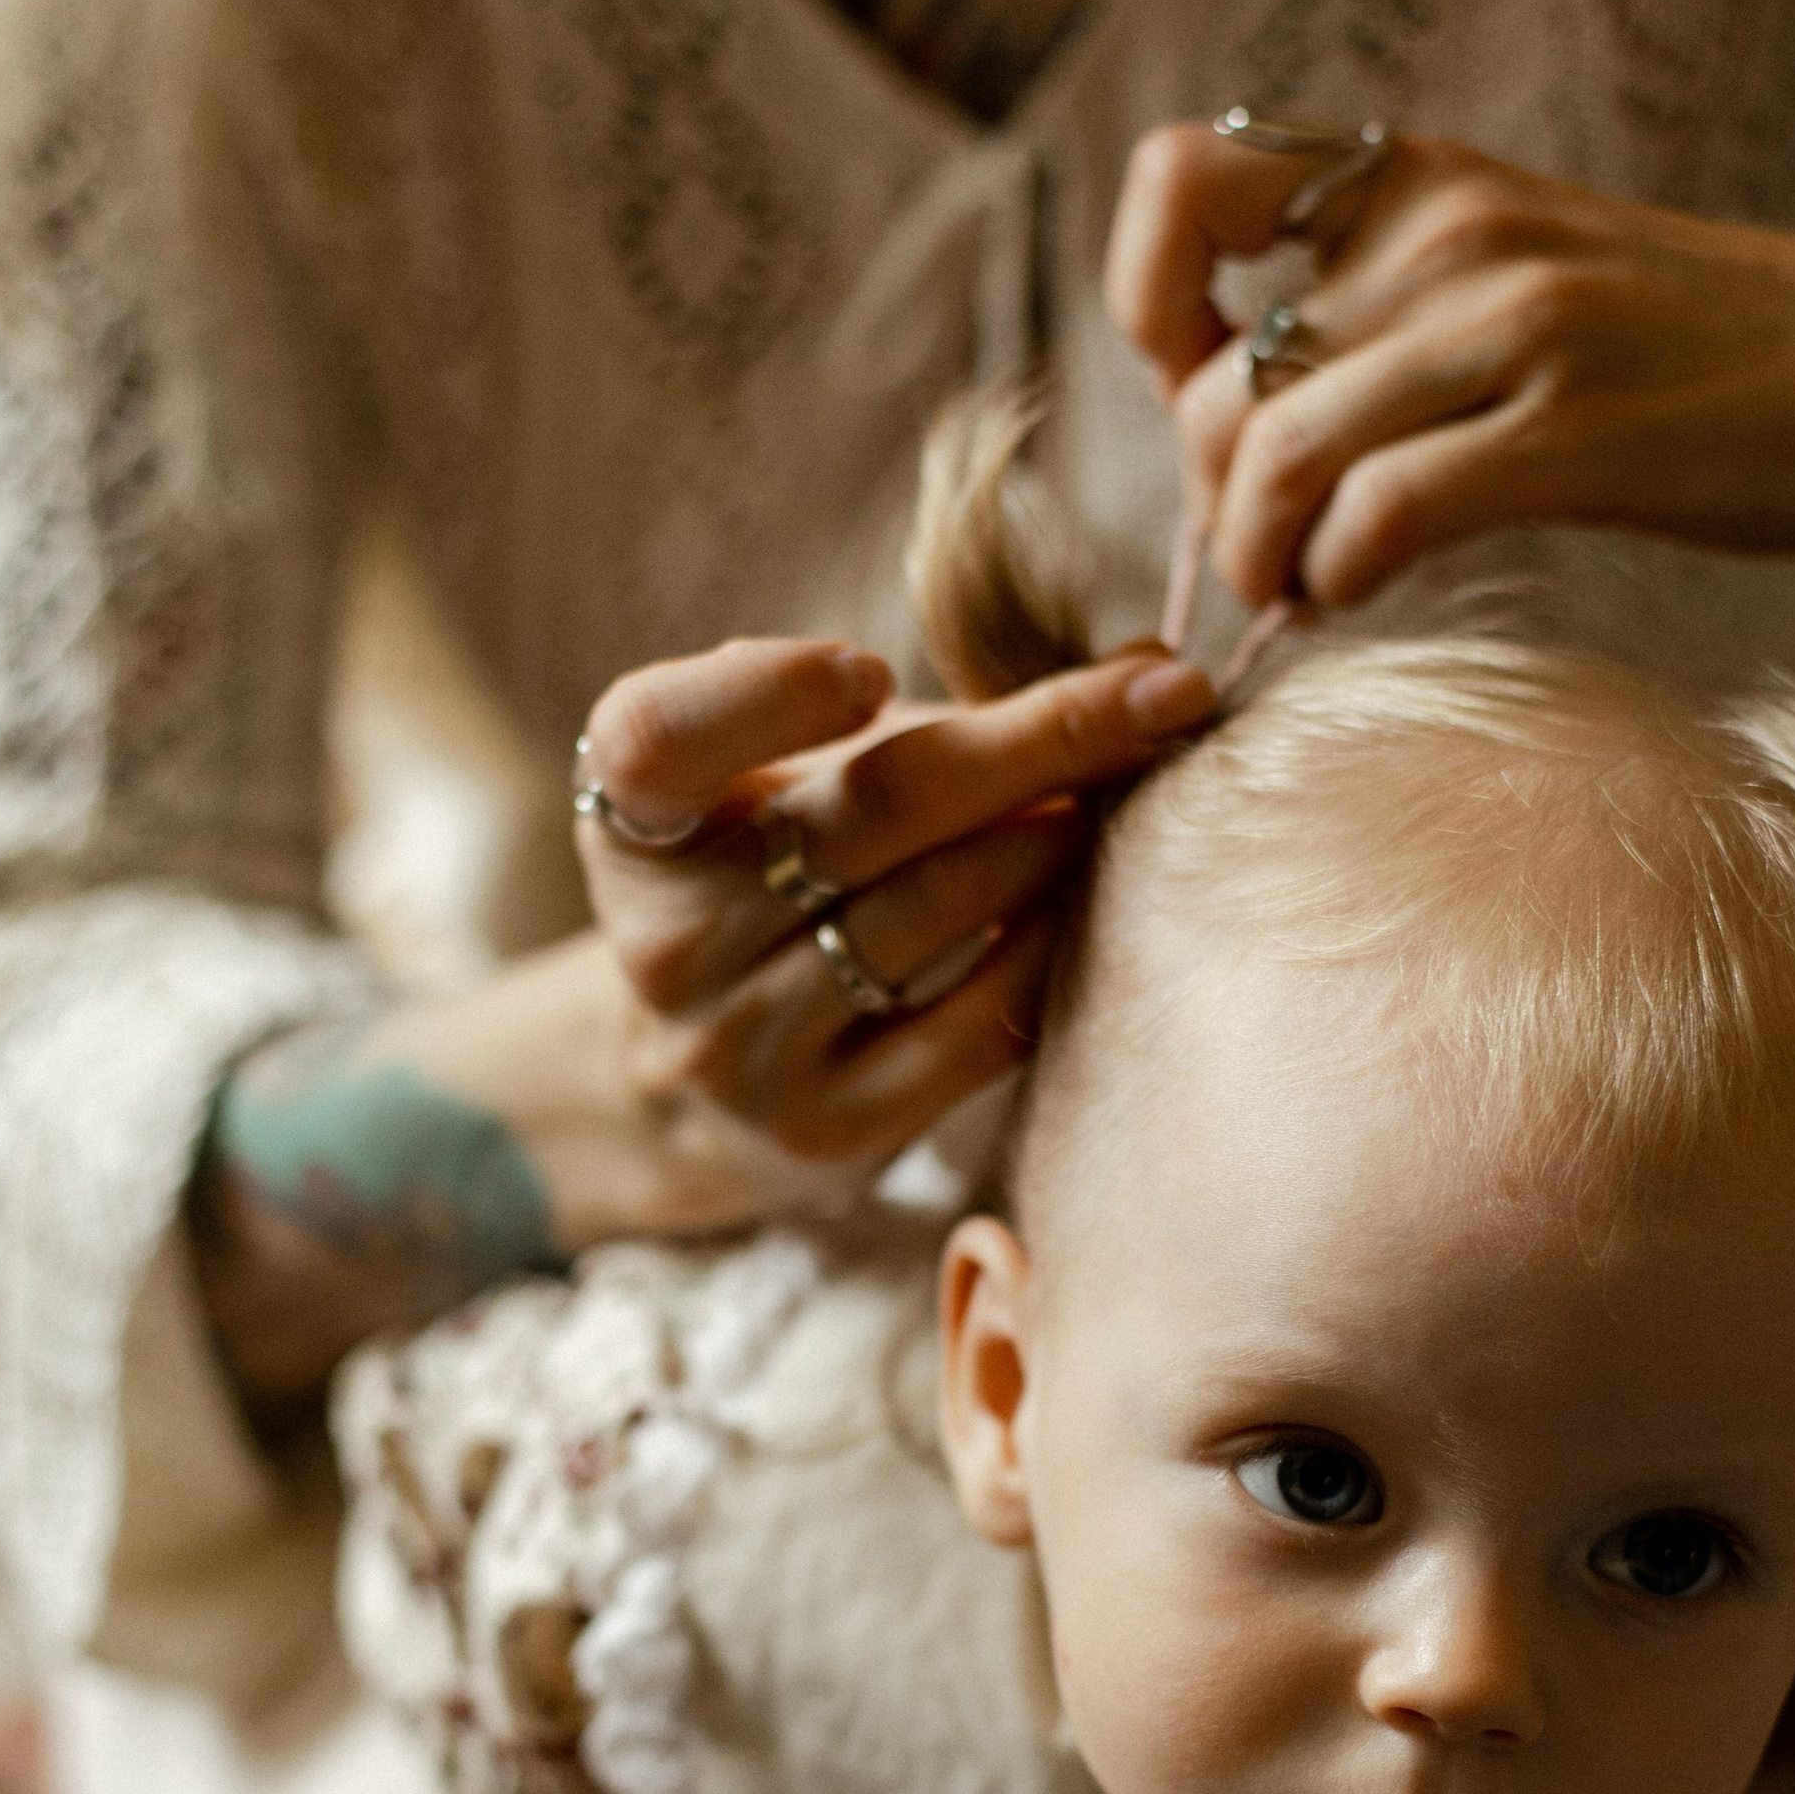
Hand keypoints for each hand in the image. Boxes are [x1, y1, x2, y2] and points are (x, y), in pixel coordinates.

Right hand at [574, 628, 1215, 1199]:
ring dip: (1053, 842)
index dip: (763, 694)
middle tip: (1160, 697)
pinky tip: (1092, 904)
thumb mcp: (784, 785)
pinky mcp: (825, 1131)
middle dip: (1035, 741)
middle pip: (864, 815)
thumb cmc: (776, 882)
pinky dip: (1047, 946)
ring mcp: (743, 1047)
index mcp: (635, 822)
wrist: (691, 1083)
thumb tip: (1146, 662)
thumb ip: (916, 720)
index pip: (658, 739)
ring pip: (930, 915)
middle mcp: (669, 939)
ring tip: (1123, 797)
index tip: (873, 667)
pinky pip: (972, 1025)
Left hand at [1106, 118, 1794, 610]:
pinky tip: (1371, 593)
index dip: (1151, 310)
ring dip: (1260, 560)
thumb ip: (1385, 307)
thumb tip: (1237, 425)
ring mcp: (1510, 326)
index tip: (1205, 394)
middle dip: (1212, 510)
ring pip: (1272, 453)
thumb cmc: (1696, 346)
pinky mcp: (1571, 431)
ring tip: (1306, 595)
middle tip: (1267, 566)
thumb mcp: (1516, 268)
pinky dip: (1340, 578)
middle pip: (1216, 387)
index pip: (1180, 182)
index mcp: (1416, 180)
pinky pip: (1378, 514)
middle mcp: (1445, 232)